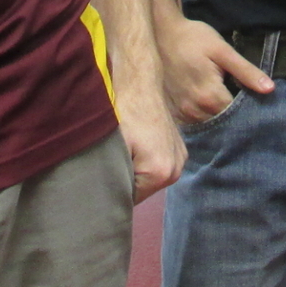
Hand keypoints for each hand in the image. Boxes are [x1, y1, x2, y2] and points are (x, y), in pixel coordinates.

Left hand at [117, 80, 185, 202]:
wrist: (139, 85)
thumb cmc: (123, 114)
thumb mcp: (113, 150)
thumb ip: (113, 180)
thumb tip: (106, 201)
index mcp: (160, 173)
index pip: (131, 199)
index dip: (114, 188)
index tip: (104, 174)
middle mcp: (176, 169)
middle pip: (143, 189)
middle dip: (127, 180)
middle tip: (112, 160)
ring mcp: (180, 159)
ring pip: (151, 177)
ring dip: (137, 170)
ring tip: (125, 149)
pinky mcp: (180, 149)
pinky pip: (160, 165)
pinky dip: (147, 160)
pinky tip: (137, 143)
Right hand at [156, 15, 273, 123]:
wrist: (161, 34)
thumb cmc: (193, 38)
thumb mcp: (223, 50)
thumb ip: (246, 72)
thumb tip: (269, 89)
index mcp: (209, 96)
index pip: (237, 116)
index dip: (250, 110)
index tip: (259, 103)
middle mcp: (193, 110)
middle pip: (223, 123)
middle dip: (235, 116)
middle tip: (245, 101)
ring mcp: (181, 112)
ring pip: (208, 124)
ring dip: (219, 118)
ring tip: (228, 101)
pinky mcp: (173, 110)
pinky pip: (193, 123)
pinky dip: (204, 117)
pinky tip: (210, 105)